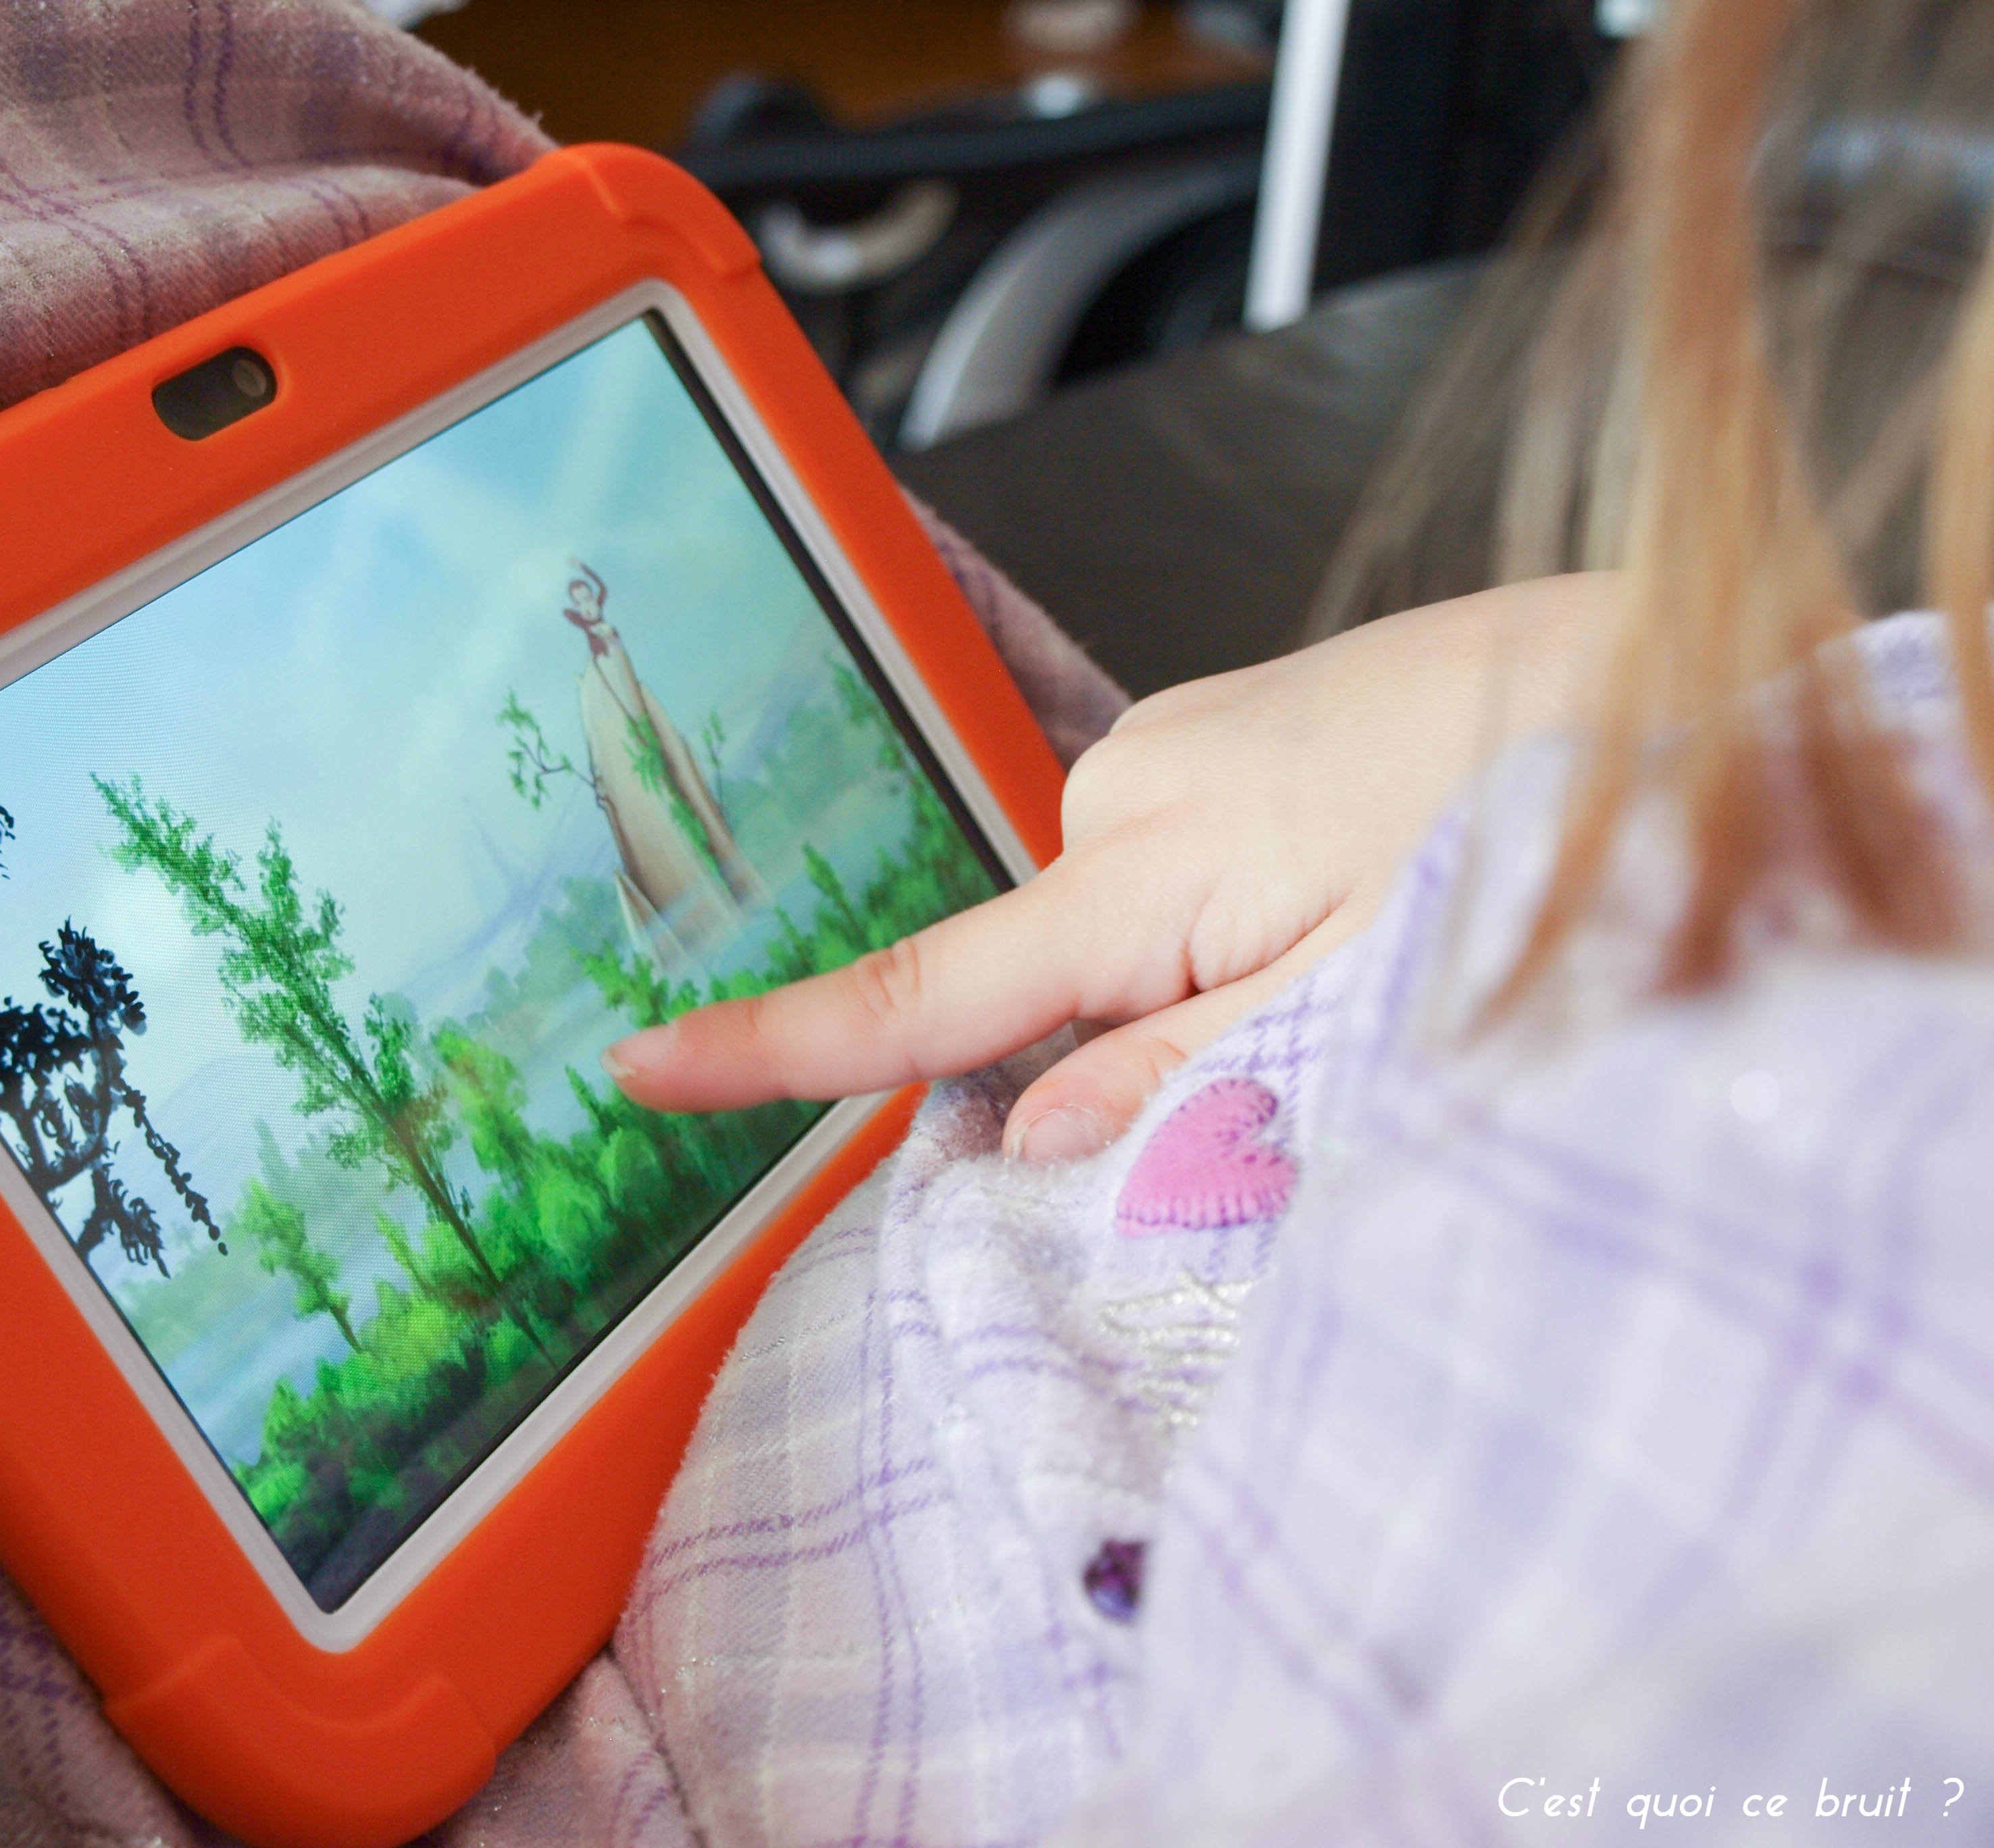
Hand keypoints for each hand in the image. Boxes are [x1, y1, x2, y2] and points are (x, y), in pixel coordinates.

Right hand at [605, 574, 1614, 1160]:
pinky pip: (1162, 871)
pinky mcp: (1221, 739)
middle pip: (1038, 979)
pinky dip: (1211, 923)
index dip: (778, 1044)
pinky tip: (1341, 895)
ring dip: (1186, 984)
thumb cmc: (1542, 819)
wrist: (1656, 666)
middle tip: (1304, 1043)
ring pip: (1112, 930)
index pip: (926, 990)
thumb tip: (1030, 1136)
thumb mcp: (1372, 998)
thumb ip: (1189, 1077)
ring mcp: (1174, 750)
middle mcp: (1128, 789)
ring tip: (1362, 947)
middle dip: (1110, 1050)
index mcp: (1148, 865)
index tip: (643, 1064)